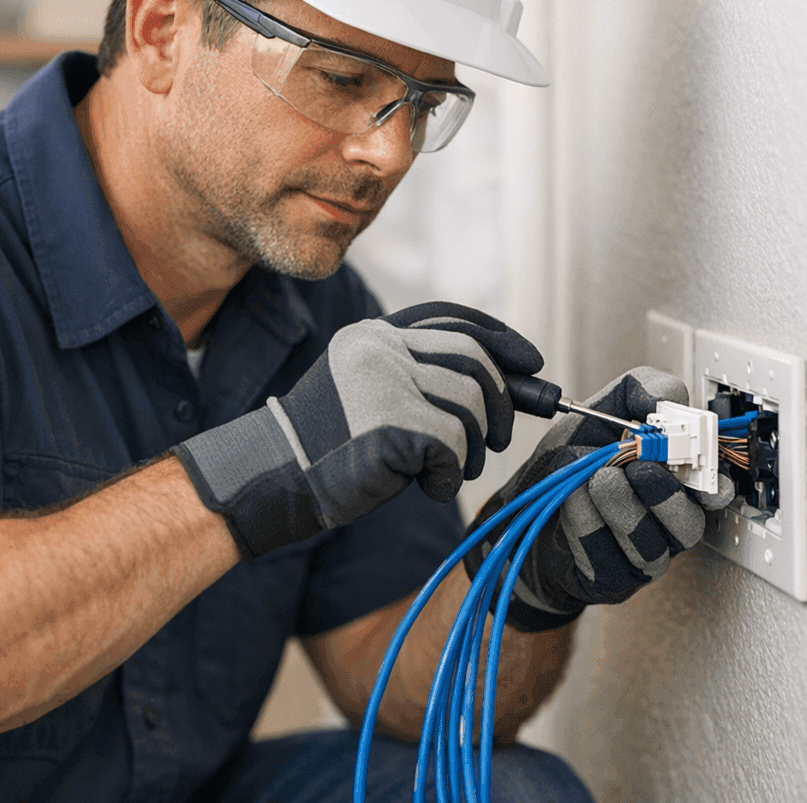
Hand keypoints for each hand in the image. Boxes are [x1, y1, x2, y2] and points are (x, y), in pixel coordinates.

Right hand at [174, 302, 542, 558]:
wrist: (275, 477)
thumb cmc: (330, 447)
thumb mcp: (372, 393)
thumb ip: (426, 378)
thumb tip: (513, 382)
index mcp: (373, 334)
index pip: (452, 319)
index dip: (500, 338)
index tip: (531, 363)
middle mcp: (379, 348)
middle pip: (473, 360)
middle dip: (500, 402)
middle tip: (498, 439)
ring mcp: (384, 381)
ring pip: (469, 405)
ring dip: (472, 447)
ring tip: (447, 470)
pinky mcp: (391, 423)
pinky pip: (452, 446)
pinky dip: (449, 475)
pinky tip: (425, 485)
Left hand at [464, 366, 735, 631]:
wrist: (522, 503)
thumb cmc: (570, 461)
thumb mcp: (599, 413)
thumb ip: (638, 393)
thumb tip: (667, 396)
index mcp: (674, 484)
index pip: (713, 491)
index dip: (712, 481)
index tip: (695, 463)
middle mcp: (665, 525)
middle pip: (688, 523)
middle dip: (664, 494)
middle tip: (637, 467)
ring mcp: (639, 557)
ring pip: (651, 545)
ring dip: (624, 507)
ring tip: (599, 479)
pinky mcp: (609, 579)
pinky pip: (608, 559)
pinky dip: (589, 523)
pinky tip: (574, 498)